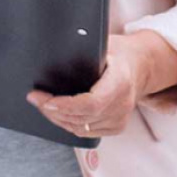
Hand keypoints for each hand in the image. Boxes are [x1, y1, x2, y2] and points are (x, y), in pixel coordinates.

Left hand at [27, 33, 168, 140]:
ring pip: (81, 128)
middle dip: (53, 110)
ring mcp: (120, 119)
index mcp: (120, 81)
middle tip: (36, 98)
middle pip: (82, 117)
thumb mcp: (104, 44)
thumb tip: (55, 52)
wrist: (141, 66)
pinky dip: (69, 125)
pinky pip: (87, 132)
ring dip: (58, 118)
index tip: (46, 100)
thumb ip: (83, 51)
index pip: (91, 103)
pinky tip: (59, 115)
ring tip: (43, 105)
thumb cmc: (119, 53)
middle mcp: (122, 104)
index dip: (66, 105)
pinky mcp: (117, 127)